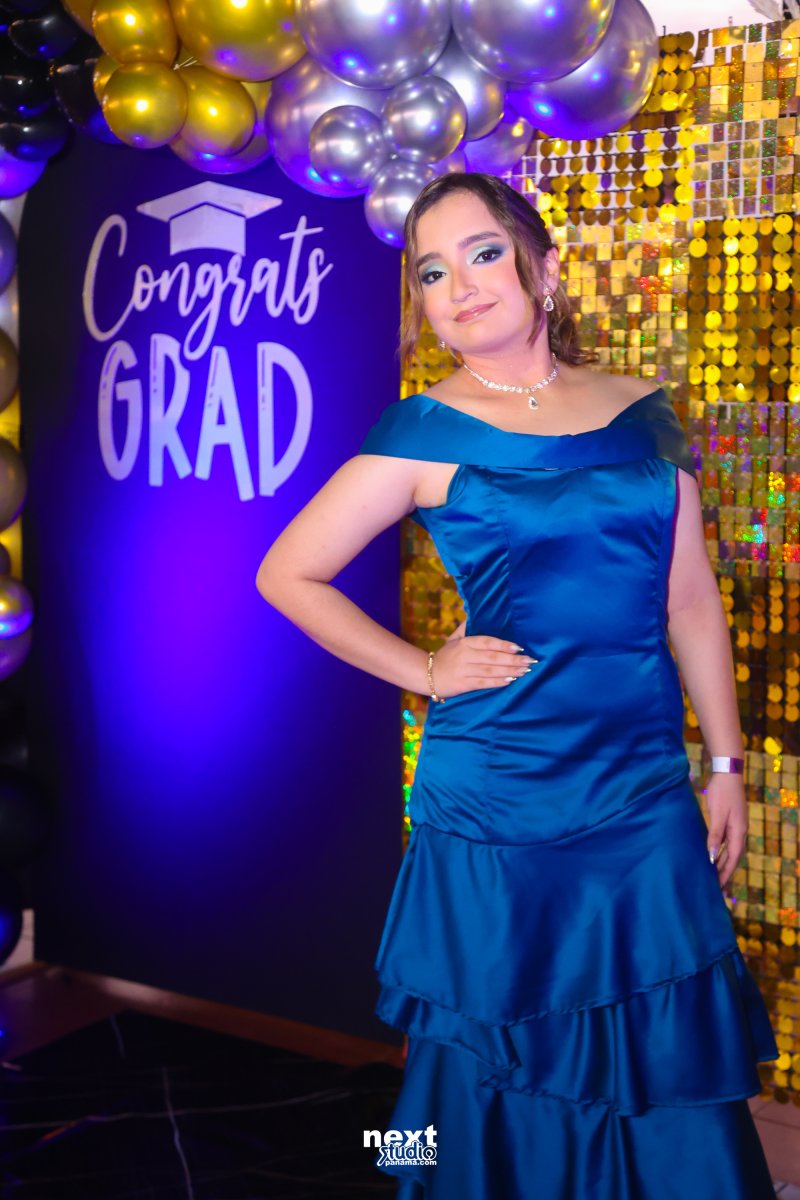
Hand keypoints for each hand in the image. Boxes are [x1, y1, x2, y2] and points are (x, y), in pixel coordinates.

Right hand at [428, 620, 537, 698]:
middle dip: (513, 659)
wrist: (426, 675)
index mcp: (465, 643)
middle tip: (529, 661)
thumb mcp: (454, 639)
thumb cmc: (445, 656)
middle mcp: (465, 656)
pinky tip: (510, 681)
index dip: (503, 644)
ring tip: (524, 671)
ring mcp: (464, 670)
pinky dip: (497, 682)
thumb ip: (467, 627)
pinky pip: (483, 683)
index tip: (519, 647)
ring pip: (490, 670)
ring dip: (509, 671)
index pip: (487, 641)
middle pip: (492, 657)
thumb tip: (478, 612)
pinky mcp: (463, 684)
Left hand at [705, 772, 747, 894]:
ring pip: (730, 851)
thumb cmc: (722, 792)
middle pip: (732, 858)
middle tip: (717, 889)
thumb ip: (715, 835)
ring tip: (716, 878)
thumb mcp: (717, 814)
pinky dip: (721, 853)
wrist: (728, 773)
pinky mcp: (731, 822)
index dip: (725, 874)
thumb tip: (711, 855)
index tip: (718, 887)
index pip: (732, 858)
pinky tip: (714, 857)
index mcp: (738, 832)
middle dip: (725, 873)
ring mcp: (736, 827)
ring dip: (723, 864)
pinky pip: (727, 843)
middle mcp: (740, 832)